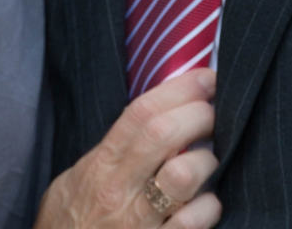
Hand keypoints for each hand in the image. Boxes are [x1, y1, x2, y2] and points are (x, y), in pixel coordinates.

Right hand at [34, 69, 220, 228]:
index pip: (140, 113)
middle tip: (217, 112)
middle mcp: (118, 191)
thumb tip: (147, 122)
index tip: (205, 77)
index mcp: (99, 167)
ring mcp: (137, 224)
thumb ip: (108, 154)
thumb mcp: (74, 184)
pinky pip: (192, 224)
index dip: (178, 88)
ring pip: (183, 175)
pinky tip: (209, 204)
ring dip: (207, 160)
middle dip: (199, 113)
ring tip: (212, 160)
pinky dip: (209, 208)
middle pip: (164, 133)